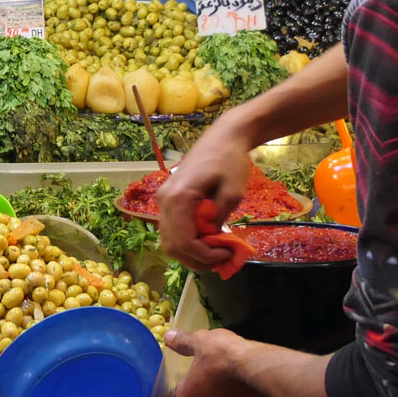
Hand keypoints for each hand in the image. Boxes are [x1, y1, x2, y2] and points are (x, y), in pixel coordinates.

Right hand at [157, 118, 251, 269]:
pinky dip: (188, 240)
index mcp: (178, 198)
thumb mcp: (234, 192)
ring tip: (215, 252)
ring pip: (169, 240)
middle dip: (196, 259)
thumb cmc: (230, 160)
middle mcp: (164, 200)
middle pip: (172, 246)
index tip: (226, 255)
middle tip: (221, 259)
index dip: (204, 255)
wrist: (223, 137)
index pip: (183, 241)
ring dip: (191, 252)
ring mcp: (163, 199)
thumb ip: (219, 218)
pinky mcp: (168, 198)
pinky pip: (173, 228)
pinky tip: (207, 240)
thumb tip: (211, 239)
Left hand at [164, 328, 262, 396]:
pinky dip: (238, 395)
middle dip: (206, 388)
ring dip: (223, 394)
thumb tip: (168, 337)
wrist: (253, 365)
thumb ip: (182, 342)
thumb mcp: (198, 342)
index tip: (198, 368)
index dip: (190, 378)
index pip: (183, 390)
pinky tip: (242, 380)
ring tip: (229, 374)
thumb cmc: (219, 354)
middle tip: (214, 370)